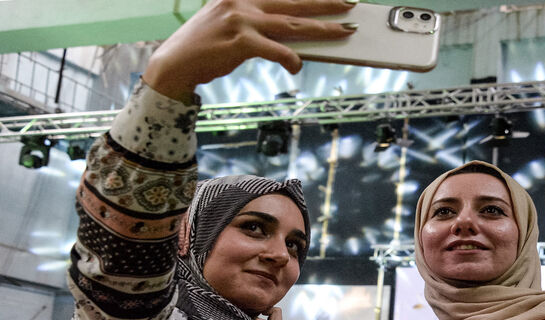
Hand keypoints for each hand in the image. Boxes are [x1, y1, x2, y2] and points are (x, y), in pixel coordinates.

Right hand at [143, 0, 356, 102]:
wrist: (173, 64)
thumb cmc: (202, 49)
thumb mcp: (226, 24)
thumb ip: (252, 22)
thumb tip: (285, 33)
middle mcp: (241, 2)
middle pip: (294, 3)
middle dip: (325, 4)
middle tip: (349, 4)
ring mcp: (241, 20)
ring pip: (292, 24)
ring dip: (321, 28)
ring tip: (343, 31)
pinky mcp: (241, 41)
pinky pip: (276, 50)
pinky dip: (290, 59)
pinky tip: (296, 67)